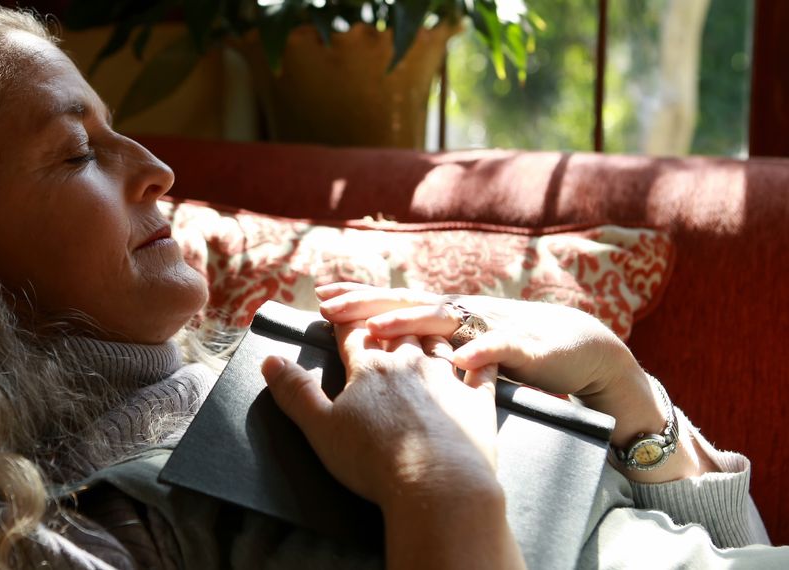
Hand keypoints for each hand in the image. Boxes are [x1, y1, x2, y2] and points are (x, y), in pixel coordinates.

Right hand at [261, 322, 523, 568]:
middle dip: (383, 314)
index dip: (342, 319)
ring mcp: (447, 379)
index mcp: (370, 369)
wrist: (437, 485)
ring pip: (437, 339)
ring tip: (422, 322)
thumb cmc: (373, 460)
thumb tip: (269, 360)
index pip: (353, 333)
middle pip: (395, 328)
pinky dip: (480, 356)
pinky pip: (483, 369)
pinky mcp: (477, 402)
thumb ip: (295, 392)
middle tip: (376, 305)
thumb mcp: (320, 428)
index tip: (333, 307)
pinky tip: (478, 353)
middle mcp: (410, 363)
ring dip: (427, 328)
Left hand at [315, 282, 717, 483]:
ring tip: (377, 330)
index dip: (361, 299)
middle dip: (368, 303)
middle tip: (328, 304)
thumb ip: (434, 344)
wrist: (585, 353)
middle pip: (410, 303)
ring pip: (448, 321)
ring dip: (411, 323)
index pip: (397, 303)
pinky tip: (461, 360)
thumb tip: (384, 347)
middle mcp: (466, 315)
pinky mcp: (527, 348)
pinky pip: (502, 348)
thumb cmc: (518, 352)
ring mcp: (495, 327)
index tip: (322, 297)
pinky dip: (482, 352)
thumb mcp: (469, 345)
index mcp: (450, 316)